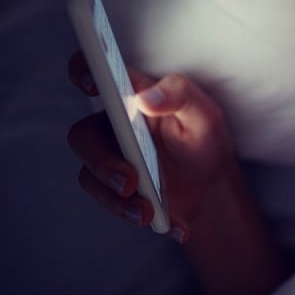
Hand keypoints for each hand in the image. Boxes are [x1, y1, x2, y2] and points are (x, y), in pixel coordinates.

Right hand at [67, 51, 236, 242]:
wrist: (210, 187)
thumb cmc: (205, 139)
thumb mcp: (205, 114)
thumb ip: (180, 95)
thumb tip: (145, 98)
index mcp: (132, 94)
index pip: (97, 72)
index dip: (84, 70)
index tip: (93, 84)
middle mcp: (112, 123)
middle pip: (84, 135)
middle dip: (102, 161)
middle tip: (130, 182)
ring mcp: (110, 156)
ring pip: (90, 173)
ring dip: (115, 197)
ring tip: (148, 211)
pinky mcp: (112, 186)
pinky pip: (108, 200)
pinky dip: (135, 213)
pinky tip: (171, 224)